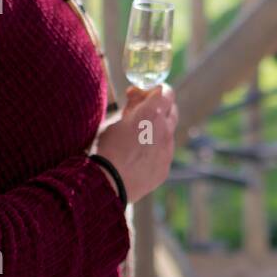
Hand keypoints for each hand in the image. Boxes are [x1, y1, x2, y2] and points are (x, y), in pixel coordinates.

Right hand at [94, 84, 177, 202]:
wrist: (105, 184)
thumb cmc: (104, 149)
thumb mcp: (113, 121)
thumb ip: (131, 107)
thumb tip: (137, 95)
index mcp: (151, 113)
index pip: (165, 91)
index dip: (153, 91)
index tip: (141, 95)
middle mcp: (165, 129)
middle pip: (171, 109)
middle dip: (159, 107)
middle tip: (142, 112)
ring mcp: (167, 149)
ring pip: (169, 132)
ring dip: (158, 129)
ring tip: (137, 137)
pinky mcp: (165, 167)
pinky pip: (164, 152)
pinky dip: (155, 150)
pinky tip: (138, 157)